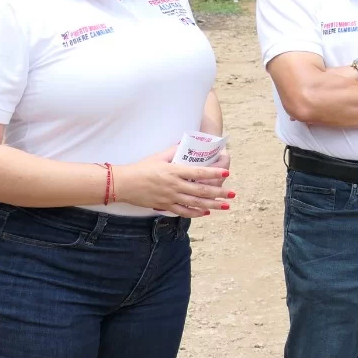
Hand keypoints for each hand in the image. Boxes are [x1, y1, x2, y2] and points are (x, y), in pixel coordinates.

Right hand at [113, 146, 232, 217]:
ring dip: (212, 205)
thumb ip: (174, 151)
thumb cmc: (141, 167)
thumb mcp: (159, 156)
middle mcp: (174, 185)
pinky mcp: (164, 205)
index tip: (226, 172)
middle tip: (232, 194)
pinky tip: (205, 212)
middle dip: (219, 193)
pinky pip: (183, 211)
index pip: (199, 172)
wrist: (124, 183)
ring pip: (195, 203)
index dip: (214, 173)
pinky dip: (195, 213)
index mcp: (174, 170)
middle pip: (201, 191)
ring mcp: (170, 197)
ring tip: (225, 206)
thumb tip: (186, 145)